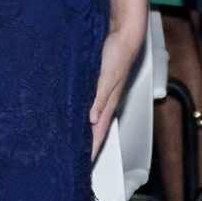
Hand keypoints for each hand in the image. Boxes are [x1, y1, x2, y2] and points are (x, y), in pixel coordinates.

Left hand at [88, 7, 147, 157]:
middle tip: (78, 161)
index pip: (98, 132)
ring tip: (76, 144)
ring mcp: (102, 93)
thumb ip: (99, 98)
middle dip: (89, 146)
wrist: (125, 34)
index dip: (92, 149)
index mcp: (108, 102)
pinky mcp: (98, 85)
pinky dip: (84, 116)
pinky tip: (78, 116)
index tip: (85, 165)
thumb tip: (92, 119)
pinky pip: (90, 106)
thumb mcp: (107, 77)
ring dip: (86, 132)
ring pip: (93, 119)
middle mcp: (105, 101)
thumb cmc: (119, 53)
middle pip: (96, 130)